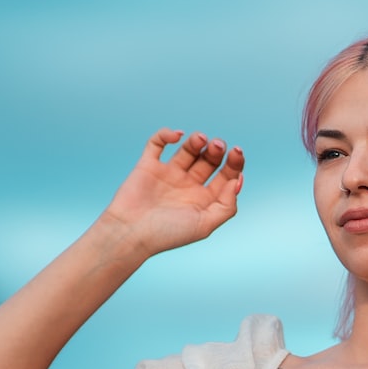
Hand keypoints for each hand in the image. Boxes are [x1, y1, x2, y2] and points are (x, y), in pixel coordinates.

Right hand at [100, 128, 245, 255]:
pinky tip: (177, 135)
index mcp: (204, 198)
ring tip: (200, 139)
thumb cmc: (168, 234)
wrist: (130, 234)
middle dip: (216, 150)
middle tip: (216, 145)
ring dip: (197, 140)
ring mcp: (168, 174)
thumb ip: (226, 205)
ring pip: (188, 149)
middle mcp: (188, 184)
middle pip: (209, 160)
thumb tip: (237, 181)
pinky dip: (166, 134)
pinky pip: (157, 144)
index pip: (226, 175)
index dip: (234, 163)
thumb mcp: (205, 225)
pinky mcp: (148, 166)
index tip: (236, 153)